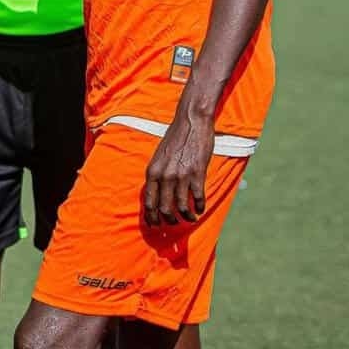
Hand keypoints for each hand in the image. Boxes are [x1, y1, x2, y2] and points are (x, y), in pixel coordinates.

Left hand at [143, 110, 214, 225]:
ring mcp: (181, 175)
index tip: (155, 225)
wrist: (190, 123)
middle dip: (168, 220)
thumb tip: (157, 193)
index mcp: (152, 171)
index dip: (151, 216)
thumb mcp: (159, 157)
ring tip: (190, 218)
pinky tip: (200, 209)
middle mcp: (164, 175)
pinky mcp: (197, 174)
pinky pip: (197, 198)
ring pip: (181, 207)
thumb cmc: (174, 139)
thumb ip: (157, 174)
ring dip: (186, 217)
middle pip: (164, 208)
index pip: (148, 201)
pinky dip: (199, 207)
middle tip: (173, 224)